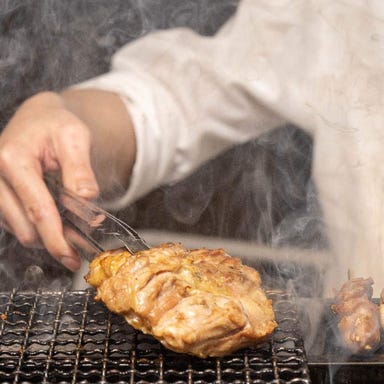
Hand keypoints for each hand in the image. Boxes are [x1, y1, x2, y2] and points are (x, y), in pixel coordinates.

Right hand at [0, 91, 98, 270]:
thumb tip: (87, 198)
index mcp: (13, 159)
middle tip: (82, 245)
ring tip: (73, 232)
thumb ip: (80, 169)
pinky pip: (17, 223)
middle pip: (26, 226)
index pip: (37, 209)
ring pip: (20, 229)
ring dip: (46, 236)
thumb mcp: (75, 137)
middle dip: (55, 240)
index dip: (56, 238)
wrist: (39, 118)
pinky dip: (38, 228)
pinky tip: (57, 222)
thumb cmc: (57, 125)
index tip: (71, 258)